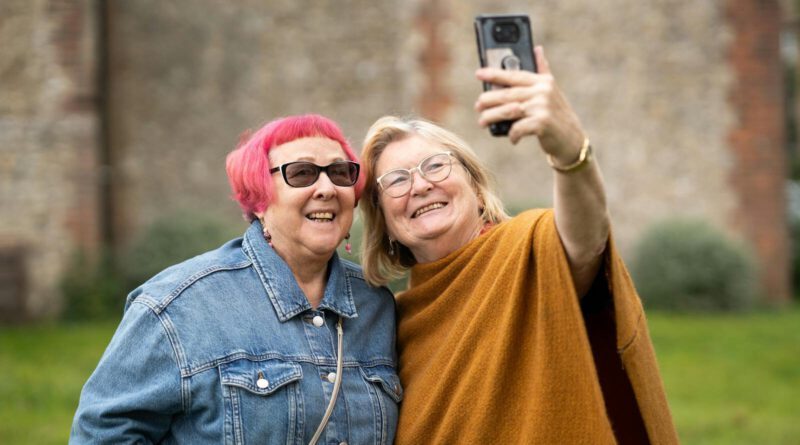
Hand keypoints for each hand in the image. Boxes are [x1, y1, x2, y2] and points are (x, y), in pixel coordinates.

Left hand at [474, 46, 584, 162]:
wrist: (572, 138)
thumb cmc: (557, 114)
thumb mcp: (552, 90)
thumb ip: (542, 70)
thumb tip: (537, 49)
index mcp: (542, 81)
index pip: (514, 75)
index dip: (495, 74)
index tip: (479, 74)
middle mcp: (542, 92)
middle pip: (508, 94)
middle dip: (489, 100)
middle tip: (477, 106)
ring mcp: (542, 107)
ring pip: (508, 110)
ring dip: (492, 116)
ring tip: (482, 122)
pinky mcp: (542, 123)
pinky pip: (518, 128)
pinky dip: (512, 134)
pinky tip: (512, 137)